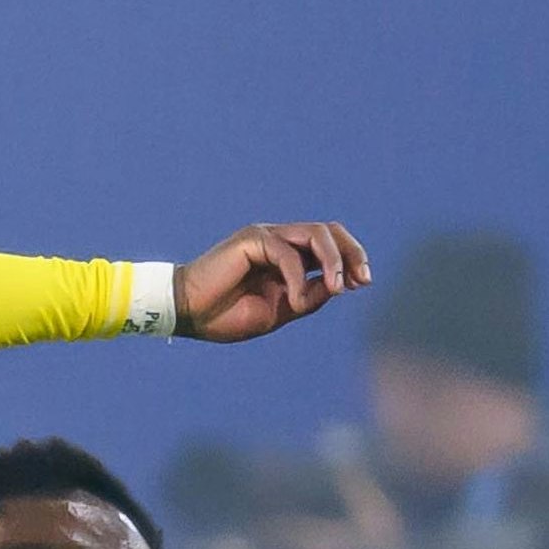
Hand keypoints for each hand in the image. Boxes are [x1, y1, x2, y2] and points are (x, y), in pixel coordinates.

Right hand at [176, 222, 369, 342]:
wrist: (188, 315)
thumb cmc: (225, 316)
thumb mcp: (279, 311)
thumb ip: (307, 298)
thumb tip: (336, 285)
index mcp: (287, 257)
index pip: (329, 244)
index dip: (351, 258)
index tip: (361, 283)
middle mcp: (279, 240)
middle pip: (329, 231)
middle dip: (352, 252)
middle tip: (361, 280)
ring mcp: (266, 236)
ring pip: (315, 234)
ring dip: (333, 259)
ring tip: (338, 287)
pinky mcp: (252, 239)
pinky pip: (288, 254)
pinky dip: (298, 278)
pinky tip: (293, 301)